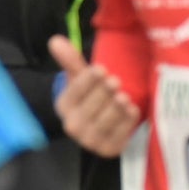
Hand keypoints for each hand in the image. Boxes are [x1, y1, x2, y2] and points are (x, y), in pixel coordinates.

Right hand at [45, 37, 139, 155]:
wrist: (102, 122)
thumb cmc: (91, 95)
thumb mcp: (81, 77)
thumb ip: (71, 60)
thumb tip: (55, 40)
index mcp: (64, 106)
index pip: (75, 92)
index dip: (88, 81)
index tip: (101, 69)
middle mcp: (73, 126)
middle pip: (89, 108)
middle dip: (102, 94)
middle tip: (115, 81)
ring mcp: (90, 140)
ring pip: (103, 123)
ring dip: (115, 108)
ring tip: (123, 96)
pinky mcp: (108, 149)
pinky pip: (119, 136)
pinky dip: (126, 123)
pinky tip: (132, 110)